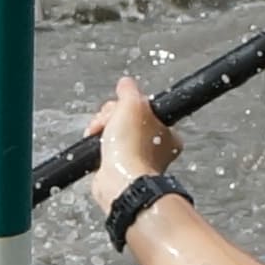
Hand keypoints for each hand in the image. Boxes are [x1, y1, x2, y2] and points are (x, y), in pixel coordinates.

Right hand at [81, 77, 175, 217]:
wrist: (119, 180)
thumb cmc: (133, 146)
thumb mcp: (132, 103)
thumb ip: (129, 90)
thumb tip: (125, 83)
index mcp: (167, 133)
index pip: (143, 108)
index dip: (127, 104)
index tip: (121, 105)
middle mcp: (154, 148)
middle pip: (125, 119)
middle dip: (109, 117)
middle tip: (108, 122)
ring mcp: (136, 159)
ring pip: (112, 133)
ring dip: (100, 130)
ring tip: (99, 135)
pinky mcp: (118, 169)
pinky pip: (103, 151)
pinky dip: (96, 148)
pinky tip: (97, 149)